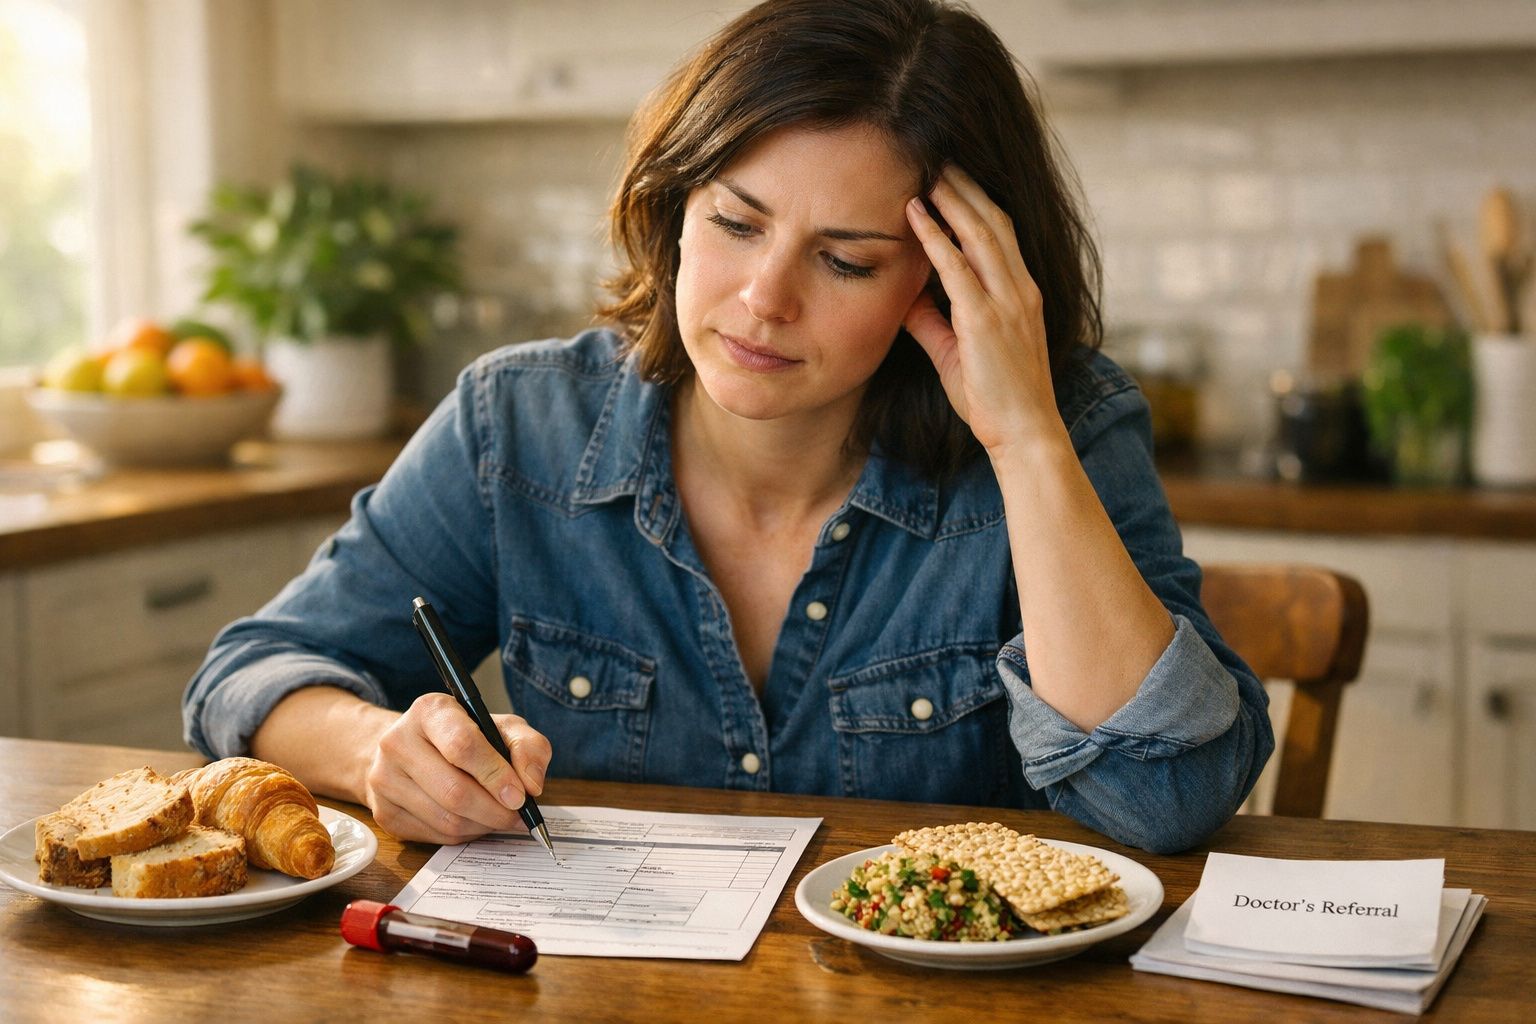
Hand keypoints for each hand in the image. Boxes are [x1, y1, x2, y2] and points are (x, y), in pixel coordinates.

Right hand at [362, 692, 551, 843]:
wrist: (409, 749)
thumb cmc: (464, 736)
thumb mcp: (502, 728)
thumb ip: (528, 747)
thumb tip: (532, 784)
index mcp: (430, 711)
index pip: (462, 746)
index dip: (496, 775)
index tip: (521, 795)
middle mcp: (398, 742)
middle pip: (454, 791)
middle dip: (495, 810)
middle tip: (519, 816)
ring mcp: (385, 780)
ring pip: (447, 819)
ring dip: (484, 825)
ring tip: (500, 817)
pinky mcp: (384, 813)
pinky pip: (436, 835)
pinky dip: (466, 834)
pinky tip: (476, 821)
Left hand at [902, 165, 1062, 454]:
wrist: (1025, 432)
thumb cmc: (994, 399)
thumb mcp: (958, 353)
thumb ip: (934, 322)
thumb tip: (907, 297)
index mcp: (1021, 294)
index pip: (1000, 235)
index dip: (976, 203)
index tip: (950, 179)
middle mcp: (1020, 290)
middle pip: (994, 221)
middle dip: (965, 187)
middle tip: (937, 156)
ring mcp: (1007, 302)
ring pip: (980, 233)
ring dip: (952, 198)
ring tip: (927, 169)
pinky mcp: (986, 320)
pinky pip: (958, 267)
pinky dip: (936, 236)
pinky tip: (916, 213)